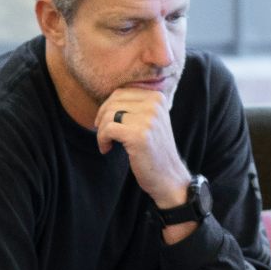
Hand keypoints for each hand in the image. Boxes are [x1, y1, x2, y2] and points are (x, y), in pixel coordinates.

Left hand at [95, 85, 189, 206]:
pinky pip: (108, 129)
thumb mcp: (150, 121)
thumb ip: (135, 106)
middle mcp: (154, 105)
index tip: (106, 123)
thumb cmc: (154, 151)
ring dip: (101, 131)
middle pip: (113, 102)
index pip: (121, 92)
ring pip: (108, 115)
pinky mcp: (138, 135)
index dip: (107, 107)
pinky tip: (107, 149)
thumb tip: (106, 100)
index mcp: (157, 98)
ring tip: (107, 143)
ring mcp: (148, 119)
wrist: (169, 177)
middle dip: (102, 118)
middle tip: (103, 134)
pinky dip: (102, 140)